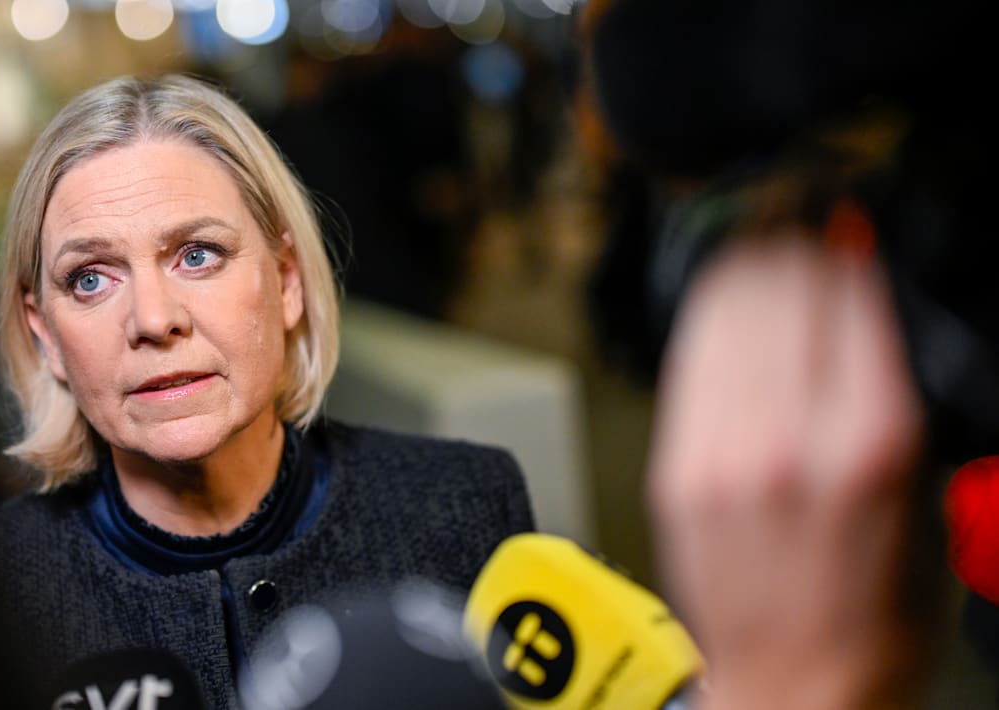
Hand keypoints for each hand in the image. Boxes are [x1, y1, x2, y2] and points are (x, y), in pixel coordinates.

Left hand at [647, 234, 924, 709]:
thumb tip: (862, 311)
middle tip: (798, 217)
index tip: (841, 219)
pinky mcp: (676, 468)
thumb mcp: (924, 496)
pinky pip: (688, 360)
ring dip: (747, 263)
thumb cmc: (872, 608)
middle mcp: (790, 439)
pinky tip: (724, 296)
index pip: (847, 297)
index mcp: (872, 443)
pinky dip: (710, 314)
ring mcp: (722, 453)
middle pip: (780, 290)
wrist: (793, 682)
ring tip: (762, 239)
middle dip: (791, 239)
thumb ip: (890, 398)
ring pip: (725, 313)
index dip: (842, 242)